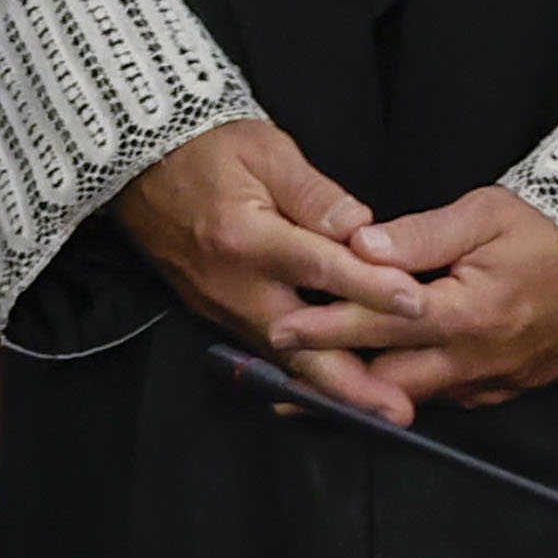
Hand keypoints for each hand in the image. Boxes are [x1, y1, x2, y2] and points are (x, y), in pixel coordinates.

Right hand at [113, 119, 425, 420]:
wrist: (140, 162)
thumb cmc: (208, 147)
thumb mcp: (266, 151)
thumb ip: (315, 194)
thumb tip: (362, 228)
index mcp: (247, 238)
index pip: (320, 267)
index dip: (371, 287)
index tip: (417, 305)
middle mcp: (234, 285)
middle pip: (301, 345)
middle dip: (351, 385)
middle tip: (398, 410)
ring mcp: (222, 307)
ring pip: (285, 359)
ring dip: (333, 388)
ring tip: (381, 409)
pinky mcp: (217, 314)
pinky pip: (267, 351)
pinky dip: (305, 371)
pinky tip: (339, 386)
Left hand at [266, 186, 557, 423]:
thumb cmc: (556, 228)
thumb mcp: (484, 215)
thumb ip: (417, 235)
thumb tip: (357, 246)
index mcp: (465, 313)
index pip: (378, 325)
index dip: (324, 329)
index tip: (279, 333)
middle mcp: (479, 360)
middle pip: (391, 383)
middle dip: (337, 383)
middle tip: (281, 383)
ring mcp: (500, 380)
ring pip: (421, 399)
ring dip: (372, 395)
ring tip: (318, 392)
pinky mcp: (517, 386)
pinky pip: (456, 400)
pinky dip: (416, 396)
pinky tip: (388, 389)